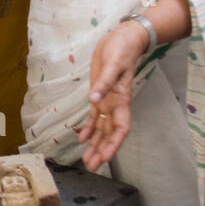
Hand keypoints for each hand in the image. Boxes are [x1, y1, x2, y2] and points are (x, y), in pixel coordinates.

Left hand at [78, 21, 148, 170]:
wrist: (122, 39)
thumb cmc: (121, 50)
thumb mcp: (113, 64)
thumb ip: (104, 84)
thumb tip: (94, 100)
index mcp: (121, 99)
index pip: (120, 128)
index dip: (114, 144)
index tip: (107, 158)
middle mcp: (115, 104)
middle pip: (109, 133)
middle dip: (102, 150)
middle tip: (92, 166)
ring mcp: (107, 101)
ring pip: (101, 128)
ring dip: (95, 144)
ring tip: (87, 159)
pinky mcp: (99, 95)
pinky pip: (94, 117)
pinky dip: (89, 128)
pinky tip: (82, 139)